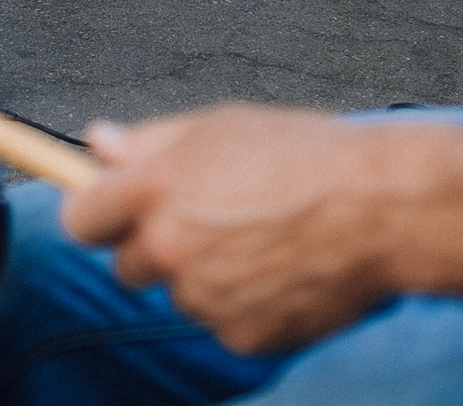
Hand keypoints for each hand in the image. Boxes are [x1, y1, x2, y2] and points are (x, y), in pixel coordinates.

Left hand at [64, 106, 409, 352]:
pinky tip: (283, 270)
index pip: (81, 219)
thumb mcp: (222, 126)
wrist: (381, 208)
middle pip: (128, 266)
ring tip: (263, 238)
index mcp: (156, 188)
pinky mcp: (240, 336)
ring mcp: (204, 298)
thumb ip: (148, 141)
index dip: (100, 213)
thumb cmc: (309, 156)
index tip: (117, 210)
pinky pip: (224, 323)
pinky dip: (246, 305)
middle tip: (211, 220)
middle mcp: (170, 247)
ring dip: (207, 275)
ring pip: (183, 293)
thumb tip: (97, 143)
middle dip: (157, 247)